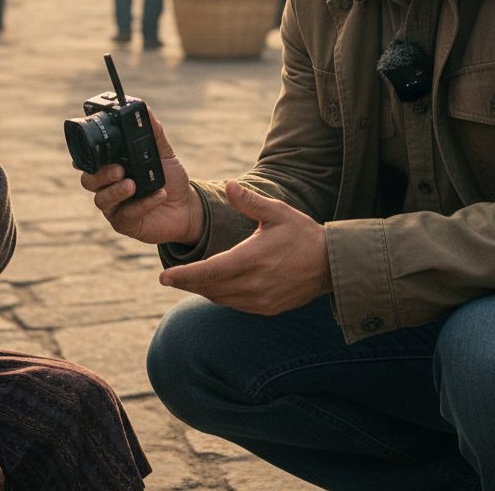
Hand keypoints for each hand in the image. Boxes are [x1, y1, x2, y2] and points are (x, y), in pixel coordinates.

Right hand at [80, 112, 203, 245]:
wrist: (187, 207)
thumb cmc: (170, 178)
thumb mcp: (164, 153)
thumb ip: (153, 133)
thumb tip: (145, 109)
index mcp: (112, 166)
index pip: (90, 162)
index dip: (83, 158)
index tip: (86, 154)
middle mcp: (108, 186)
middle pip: (88, 180)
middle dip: (101, 174)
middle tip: (120, 169)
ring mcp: (114, 206)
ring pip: (101, 200)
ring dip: (116, 191)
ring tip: (133, 184)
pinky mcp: (124, 223)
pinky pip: (125, 215)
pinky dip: (142, 205)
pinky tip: (158, 195)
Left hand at [158, 181, 330, 313]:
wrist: (331, 264)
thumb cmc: (302, 234)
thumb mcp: (277, 212)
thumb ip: (249, 201)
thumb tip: (228, 185)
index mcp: (251, 260)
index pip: (209, 271)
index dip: (184, 275)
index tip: (164, 276)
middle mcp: (253, 285)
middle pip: (209, 288)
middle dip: (186, 283)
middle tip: (167, 278)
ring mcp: (260, 301)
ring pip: (221, 298)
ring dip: (202, 290)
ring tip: (186, 280)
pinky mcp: (267, 309)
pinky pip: (235, 305)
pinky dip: (221, 296)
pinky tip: (214, 286)